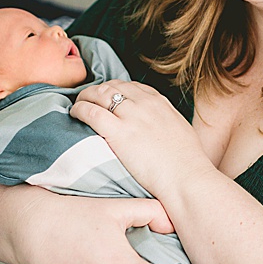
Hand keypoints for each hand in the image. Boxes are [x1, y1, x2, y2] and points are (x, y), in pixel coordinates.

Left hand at [71, 80, 213, 198]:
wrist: (186, 177)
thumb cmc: (187, 162)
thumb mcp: (181, 130)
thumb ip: (166, 121)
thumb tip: (158, 126)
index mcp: (161, 103)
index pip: (132, 86)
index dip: (115, 89)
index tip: (108, 98)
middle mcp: (145, 104)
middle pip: (113, 86)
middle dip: (97, 91)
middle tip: (88, 101)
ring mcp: (131, 116)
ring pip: (99, 94)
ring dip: (85, 97)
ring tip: (78, 106)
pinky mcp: (117, 132)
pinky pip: (91, 112)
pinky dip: (79, 109)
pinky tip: (75, 114)